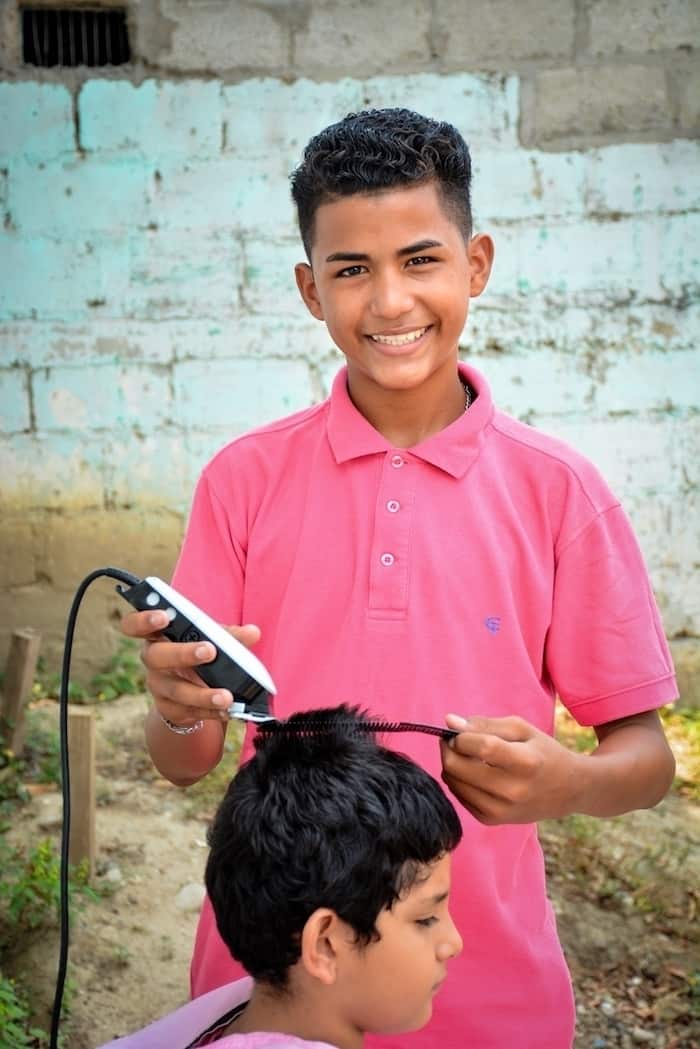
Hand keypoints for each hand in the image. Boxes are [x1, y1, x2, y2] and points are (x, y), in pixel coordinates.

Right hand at [120, 610, 260, 726]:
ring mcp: (159, 686)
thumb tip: (253, 632)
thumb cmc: (196, 652)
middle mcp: (153, 660)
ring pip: (176, 690)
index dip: (143, 620)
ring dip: (203, 694)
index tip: (163, 616)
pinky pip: (189, 712)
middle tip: (209, 651)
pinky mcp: (169, 709)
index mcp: (157, 635)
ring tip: (226, 696)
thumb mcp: (211, 638)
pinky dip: (210, 712)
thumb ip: (229, 635)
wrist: (189, 689)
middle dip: (183, 653)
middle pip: (157, 656)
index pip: (134, 625)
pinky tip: (226, 711)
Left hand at [440, 714, 582, 824]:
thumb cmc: (542, 752)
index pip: (480, 747)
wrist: (568, 790)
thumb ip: (484, 724)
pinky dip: (458, 781)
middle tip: (453, 740)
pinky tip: (472, 773)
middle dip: (447, 748)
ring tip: (464, 755)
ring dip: (450, 764)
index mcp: (525, 762)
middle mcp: (512, 790)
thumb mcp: (521, 729)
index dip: (460, 736)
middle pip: (457, 767)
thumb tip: (448, 721)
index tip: (457, 731)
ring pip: (453, 782)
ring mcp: (501, 810)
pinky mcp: (491, 820)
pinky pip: (459, 796)